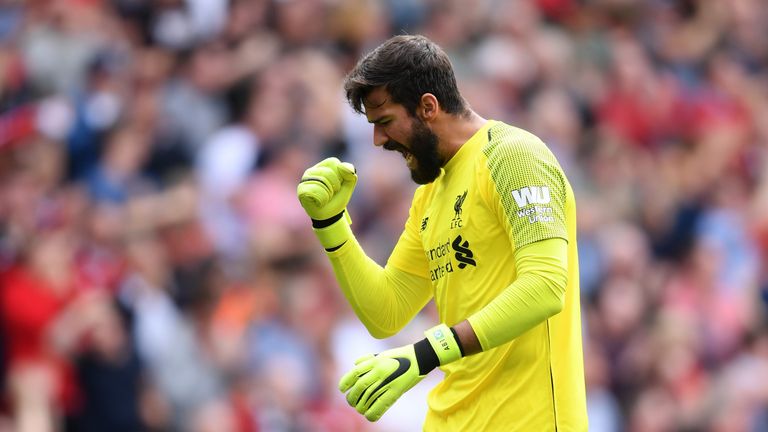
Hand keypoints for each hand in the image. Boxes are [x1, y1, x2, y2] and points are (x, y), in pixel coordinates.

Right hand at [297, 157, 356, 220]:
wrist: (330, 216)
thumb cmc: (337, 198)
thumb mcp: (348, 186)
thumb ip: (350, 174)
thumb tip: (342, 166)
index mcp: (323, 167)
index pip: (333, 162)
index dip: (340, 174)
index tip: (338, 184)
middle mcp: (311, 171)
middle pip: (328, 172)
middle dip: (335, 186)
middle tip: (332, 193)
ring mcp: (305, 180)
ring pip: (322, 181)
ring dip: (329, 193)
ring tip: (326, 197)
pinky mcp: (301, 190)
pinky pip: (315, 191)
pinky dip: (322, 199)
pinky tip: (320, 202)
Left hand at [338, 323, 463, 421]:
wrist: (419, 358)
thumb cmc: (400, 356)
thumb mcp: (382, 354)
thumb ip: (368, 358)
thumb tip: (354, 364)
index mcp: (374, 361)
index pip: (354, 373)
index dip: (345, 382)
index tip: (342, 389)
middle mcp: (379, 370)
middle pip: (359, 387)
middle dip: (352, 397)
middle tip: (351, 401)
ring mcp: (387, 381)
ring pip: (367, 397)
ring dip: (360, 406)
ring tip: (359, 408)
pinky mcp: (396, 391)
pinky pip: (380, 405)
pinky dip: (372, 413)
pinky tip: (368, 415)